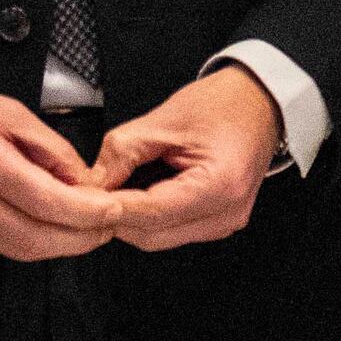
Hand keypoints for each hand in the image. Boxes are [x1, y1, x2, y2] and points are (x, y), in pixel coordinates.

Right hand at [0, 74, 131, 260]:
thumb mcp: (8, 110)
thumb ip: (50, 148)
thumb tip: (82, 180)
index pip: (47, 202)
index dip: (87, 213)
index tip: (114, 209)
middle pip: (38, 239)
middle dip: (82, 238)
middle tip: (109, 224)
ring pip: (21, 250)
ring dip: (59, 245)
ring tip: (87, 228)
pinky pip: (1, 244)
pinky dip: (32, 240)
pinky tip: (48, 225)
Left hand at [89, 65, 282, 252]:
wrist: (259, 103)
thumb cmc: (224, 104)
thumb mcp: (165, 119)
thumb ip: (123, 152)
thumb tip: (92, 183)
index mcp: (219, 185)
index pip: (150, 212)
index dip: (110, 209)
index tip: (81, 200)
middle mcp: (225, 213)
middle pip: (152, 235)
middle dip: (116, 218)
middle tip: (88, 196)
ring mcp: (224, 223)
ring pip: (159, 237)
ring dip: (131, 219)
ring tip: (113, 189)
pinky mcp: (218, 222)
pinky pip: (173, 230)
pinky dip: (149, 216)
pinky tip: (139, 193)